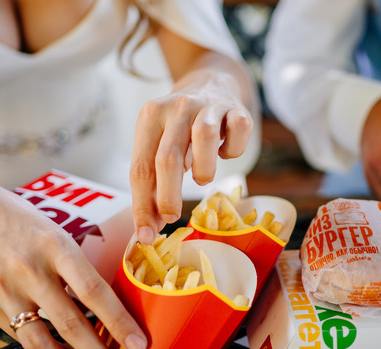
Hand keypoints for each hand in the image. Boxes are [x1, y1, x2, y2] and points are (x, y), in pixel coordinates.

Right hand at [0, 173, 146, 348]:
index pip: (94, 291)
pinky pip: (20, 337)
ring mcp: (4, 289)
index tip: (139, 344)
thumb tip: (107, 309)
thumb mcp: (55, 234)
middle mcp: (30, 269)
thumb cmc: (20, 222)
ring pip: (41, 340)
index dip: (118, 321)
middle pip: (71, 323)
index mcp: (56, 246)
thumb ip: (76, 270)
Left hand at [129, 70, 252, 243]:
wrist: (212, 82)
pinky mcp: (237, 109)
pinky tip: (224, 155)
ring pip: (205, 138)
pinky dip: (232, 151)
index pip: (140, 167)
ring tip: (201, 179)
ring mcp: (209, 105)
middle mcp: (178, 106)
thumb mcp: (160, 143)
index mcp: (151, 116)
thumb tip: (150, 225)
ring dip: (203, 169)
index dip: (142, 205)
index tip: (146, 234)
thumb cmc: (181, 126)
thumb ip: (154, 180)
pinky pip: (239, 132)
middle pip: (167, 157)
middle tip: (170, 218)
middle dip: (167, 197)